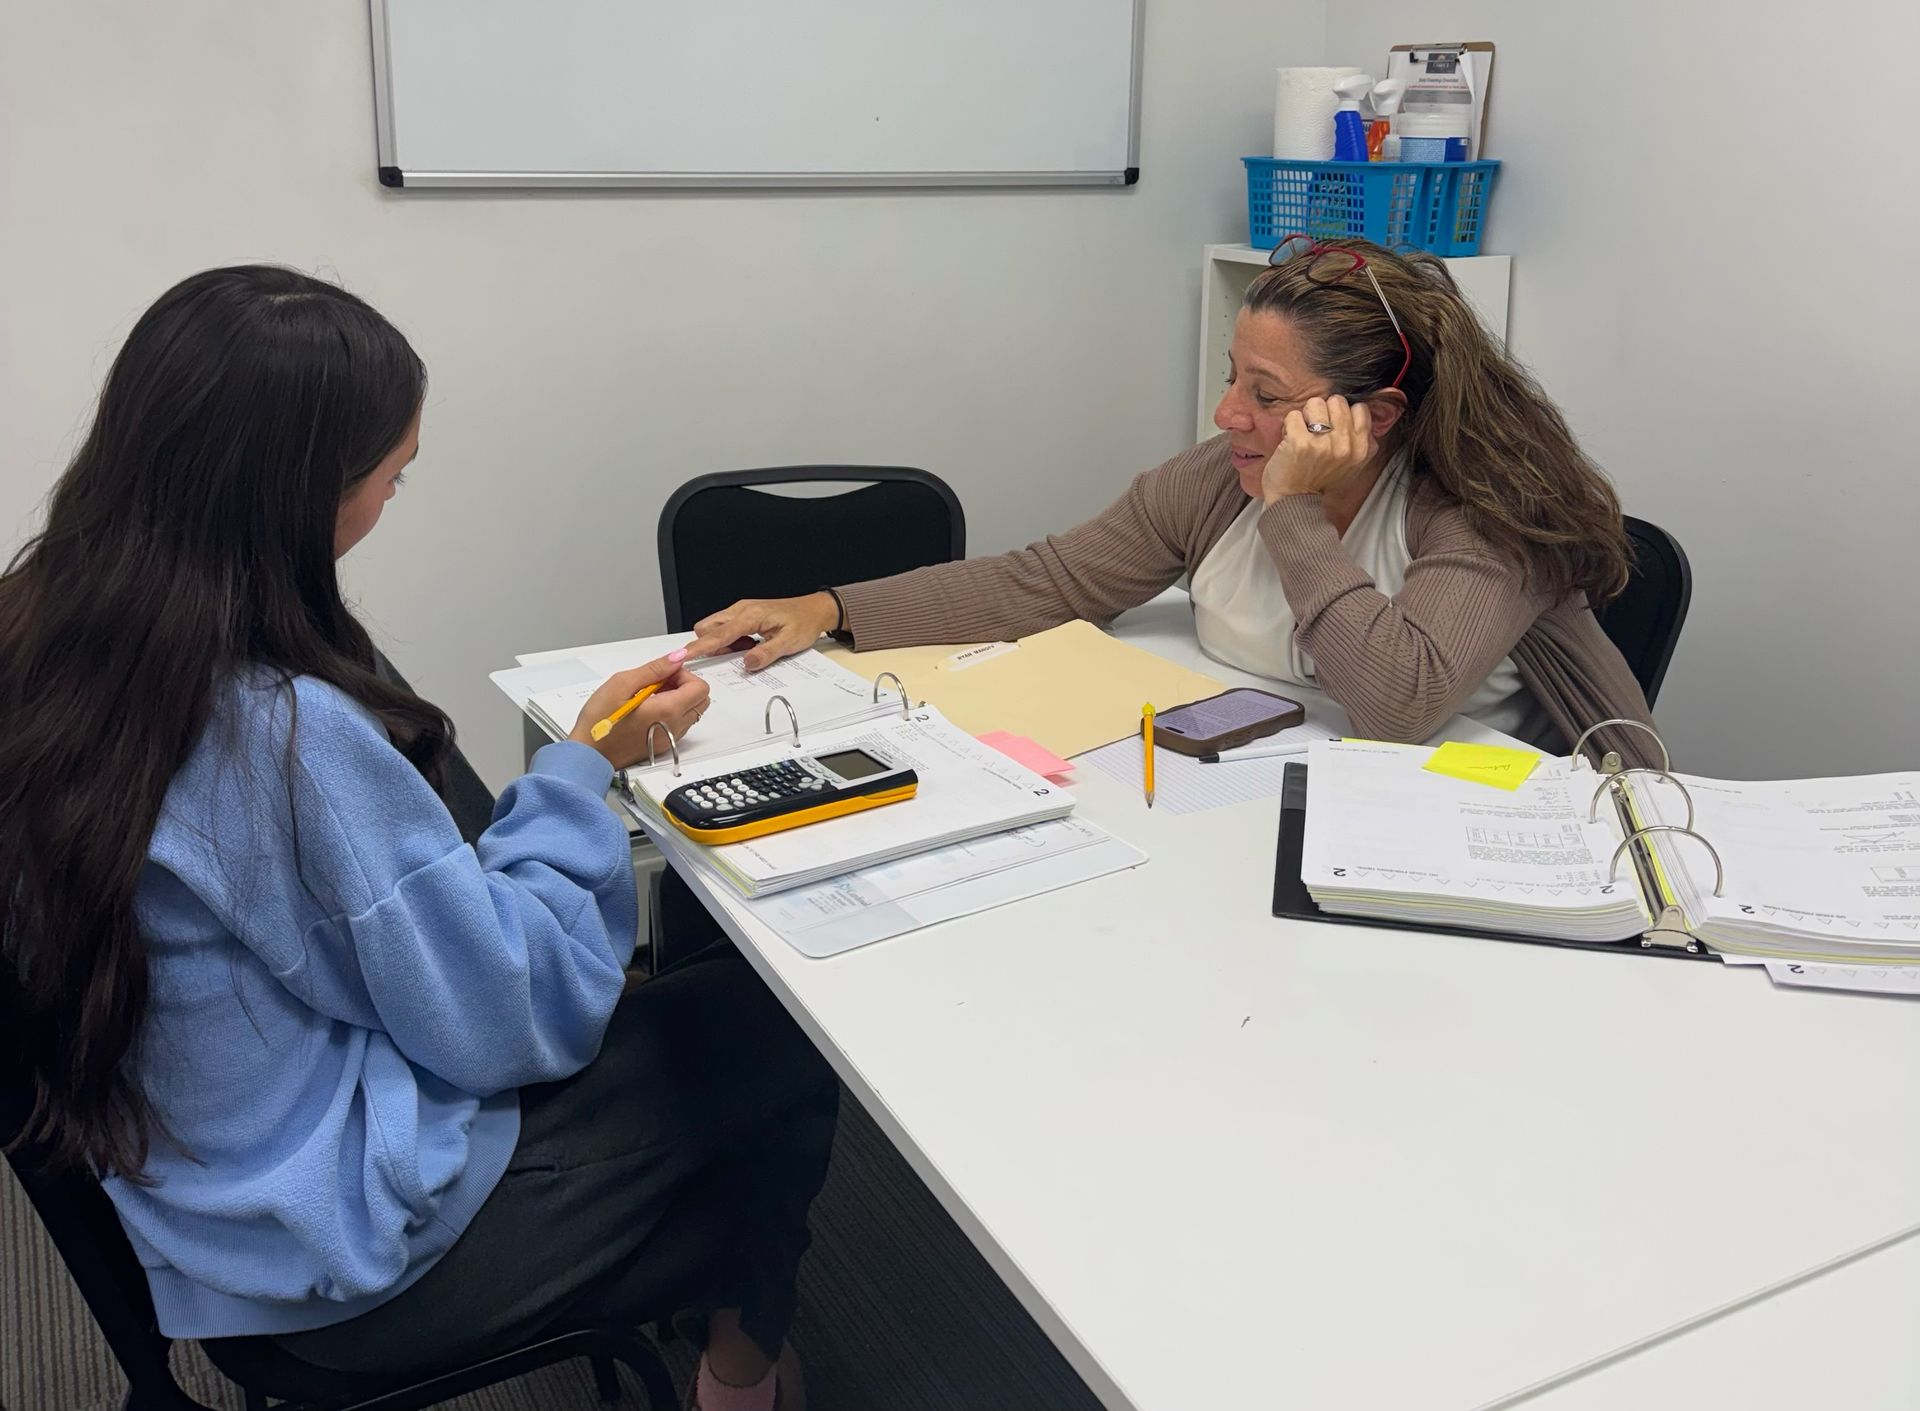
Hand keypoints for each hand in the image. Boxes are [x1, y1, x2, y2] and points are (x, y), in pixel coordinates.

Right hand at [568, 656, 710, 768]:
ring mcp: (670, 739)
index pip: (700, 687)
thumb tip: (677, 657)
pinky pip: (680, 724)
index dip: (684, 675)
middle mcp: (674, 727)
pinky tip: (647, 709)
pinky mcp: (662, 745)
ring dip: (679, 699)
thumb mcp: (622, 684)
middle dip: (685, 686)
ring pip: (692, 713)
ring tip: (649, 696)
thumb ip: (655, 669)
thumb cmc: (600, 721)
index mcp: (668, 711)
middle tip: (658, 683)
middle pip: (701, 700)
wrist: (589, 755)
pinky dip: (672, 713)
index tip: (664, 674)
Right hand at [685, 592, 840, 670]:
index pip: (718, 633)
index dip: (700, 647)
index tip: (684, 656)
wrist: (814, 610)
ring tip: (747, 648)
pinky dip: (730, 639)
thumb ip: (766, 654)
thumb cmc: (803, 622)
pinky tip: (749, 643)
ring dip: (722, 642)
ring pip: (714, 627)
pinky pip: (725, 627)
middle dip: (711, 645)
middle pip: (707, 627)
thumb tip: (747, 663)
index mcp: (750, 615)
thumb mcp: (789, 643)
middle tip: (735, 655)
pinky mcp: (744, 614)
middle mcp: (741, 609)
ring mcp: (741, 610)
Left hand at [1260, 395, 1375, 502]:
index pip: (1360, 409)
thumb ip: (1362, 441)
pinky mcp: (1299, 443)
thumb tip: (1362, 411)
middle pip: (1337, 401)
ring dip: (1306, 416)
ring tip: (1303, 434)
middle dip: (1324, 411)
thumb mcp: (1352, 465)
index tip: (1333, 427)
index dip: (1343, 414)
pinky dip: (1288, 425)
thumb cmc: (1320, 480)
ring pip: (1316, 403)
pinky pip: (1293, 415)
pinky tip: (1290, 440)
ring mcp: (1322, 444)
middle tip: (1315, 431)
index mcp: (1361, 449)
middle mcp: (1345, 446)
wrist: (1293, 501)